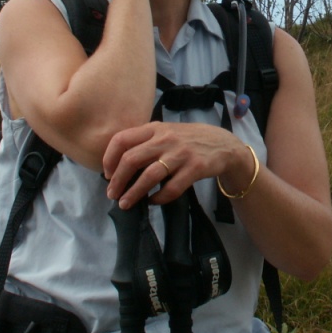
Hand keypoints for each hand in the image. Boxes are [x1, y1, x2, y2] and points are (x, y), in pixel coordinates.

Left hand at [103, 121, 251, 207]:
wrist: (224, 144)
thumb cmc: (189, 140)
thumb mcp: (167, 132)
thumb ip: (146, 142)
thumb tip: (119, 163)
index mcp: (155, 128)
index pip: (122, 139)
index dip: (109, 158)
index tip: (107, 174)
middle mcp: (166, 139)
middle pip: (131, 159)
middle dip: (117, 180)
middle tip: (112, 194)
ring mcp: (181, 153)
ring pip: (149, 176)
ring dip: (133, 193)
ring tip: (125, 203)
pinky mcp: (195, 168)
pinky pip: (171, 188)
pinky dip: (158, 198)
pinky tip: (153, 201)